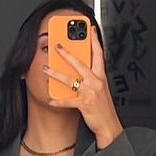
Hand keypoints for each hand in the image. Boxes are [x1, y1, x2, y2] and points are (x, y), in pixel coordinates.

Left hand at [43, 25, 122, 145]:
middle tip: (57, 45)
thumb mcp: (101, 88)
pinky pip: (67, 101)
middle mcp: (96, 82)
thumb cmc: (104, 107)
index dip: (95, 40)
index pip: (99, 54)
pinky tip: (51, 99)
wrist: (109, 125)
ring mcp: (89, 92)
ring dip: (56, 73)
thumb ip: (92, 77)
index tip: (91, 30)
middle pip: (80, 63)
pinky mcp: (84, 103)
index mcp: (101, 76)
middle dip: (67, 53)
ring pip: (70, 79)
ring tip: (47, 68)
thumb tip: (80, 68)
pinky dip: (58, 101)